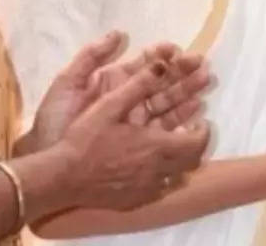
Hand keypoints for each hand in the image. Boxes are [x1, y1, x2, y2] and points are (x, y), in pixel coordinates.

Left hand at [28, 35, 210, 152]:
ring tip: (205, 81)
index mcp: (112, 83)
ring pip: (166, 103)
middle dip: (181, 72)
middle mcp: (127, 99)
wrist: (49, 160)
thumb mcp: (68, 83)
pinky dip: (181, 118)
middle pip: (160, 83)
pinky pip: (164, 127)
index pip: (142, 66)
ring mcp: (134, 121)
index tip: (176, 49)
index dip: (160, 56)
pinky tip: (195, 109)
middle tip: (201, 63)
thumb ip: (91, 56)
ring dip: (186, 92)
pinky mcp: (138, 142)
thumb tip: (118, 33)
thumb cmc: (55, 121)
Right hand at [59, 65, 210, 210]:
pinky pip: (159, 190)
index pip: (197, 142)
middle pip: (192, 162)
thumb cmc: (85, 139)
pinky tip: (149, 168)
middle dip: (195, 145)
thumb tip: (163, 65)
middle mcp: (158, 172)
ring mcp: (147, 190)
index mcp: (156, 146)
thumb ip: (139, 84)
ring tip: (170, 148)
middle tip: (189, 132)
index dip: (203, 130)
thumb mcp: (110, 105)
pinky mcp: (134, 202)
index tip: (199, 119)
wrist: (62, 178)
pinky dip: (163, 177)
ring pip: (178, 178)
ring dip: (180, 161)